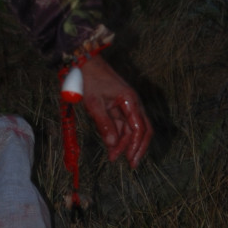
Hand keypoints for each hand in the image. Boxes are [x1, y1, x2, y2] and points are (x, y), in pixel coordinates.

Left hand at [79, 53, 152, 168]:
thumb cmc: (89, 80)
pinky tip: (112, 146)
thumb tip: (112, 145)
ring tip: (114, 157)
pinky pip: (123, 124)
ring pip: (132, 129)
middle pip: (142, 130)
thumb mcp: (94, 103)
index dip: (135, 146)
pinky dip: (119, 136)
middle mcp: (133, 104)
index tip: (129, 160)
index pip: (140, 128)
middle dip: (136, 148)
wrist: (85, 63)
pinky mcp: (119, 106)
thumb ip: (104, 124)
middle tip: (130, 164)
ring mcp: (127, 105)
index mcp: (130, 101)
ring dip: (125, 143)